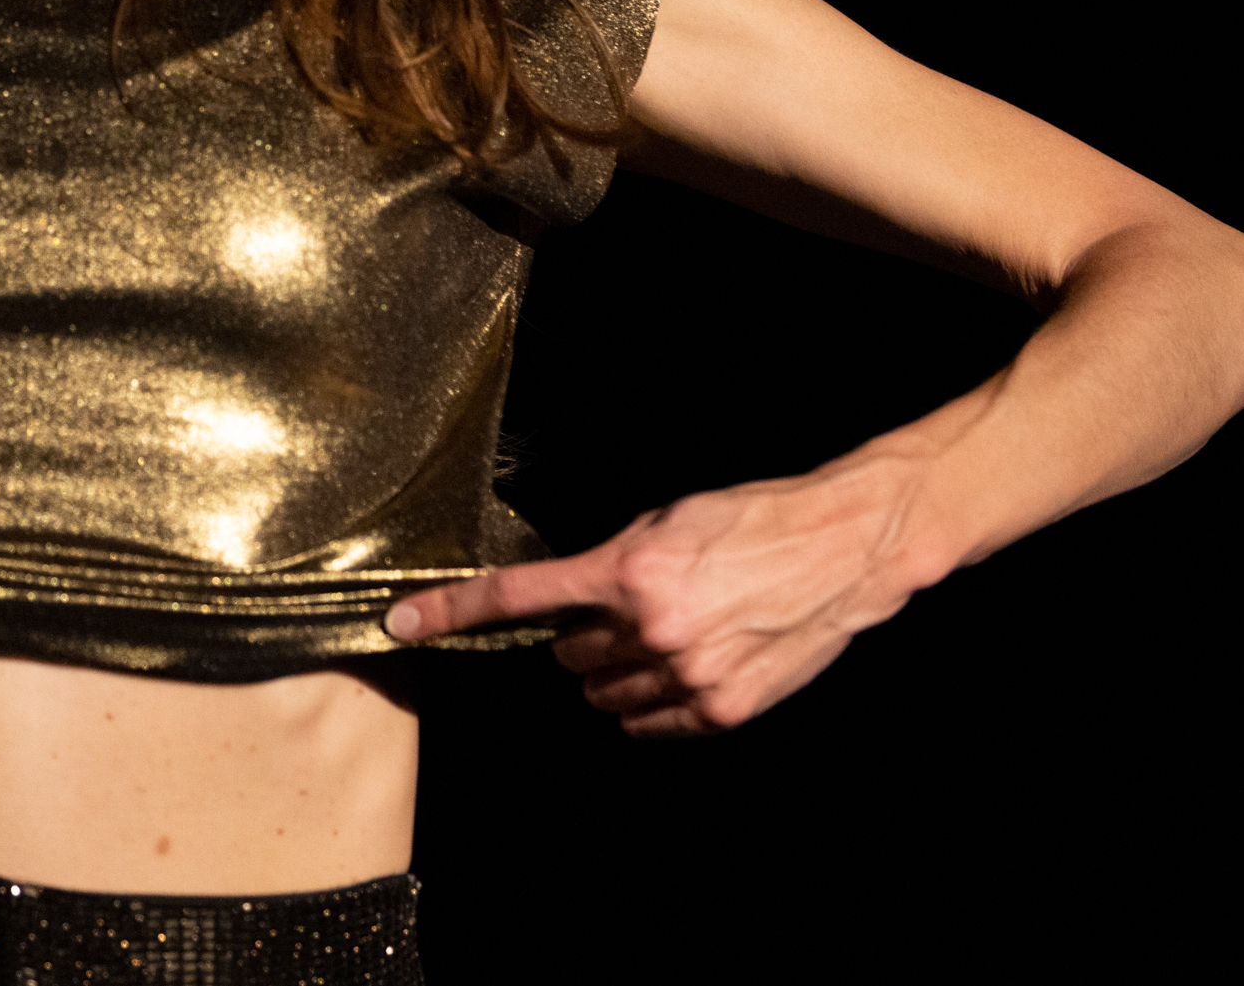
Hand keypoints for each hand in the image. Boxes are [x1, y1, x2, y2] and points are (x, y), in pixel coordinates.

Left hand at [384, 456, 937, 735]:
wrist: (841, 548)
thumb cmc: (751, 521)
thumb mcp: (666, 523)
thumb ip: (608, 564)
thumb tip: (565, 599)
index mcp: (628, 572)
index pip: (517, 598)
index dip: (451, 611)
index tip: (402, 622)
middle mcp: (651, 629)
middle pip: (567, 657)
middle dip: (583, 637)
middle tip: (628, 610)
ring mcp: (688, 677)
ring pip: (605, 695)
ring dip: (618, 671)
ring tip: (668, 635)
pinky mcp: (721, 710)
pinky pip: (651, 722)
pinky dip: (655, 701)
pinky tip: (688, 666)